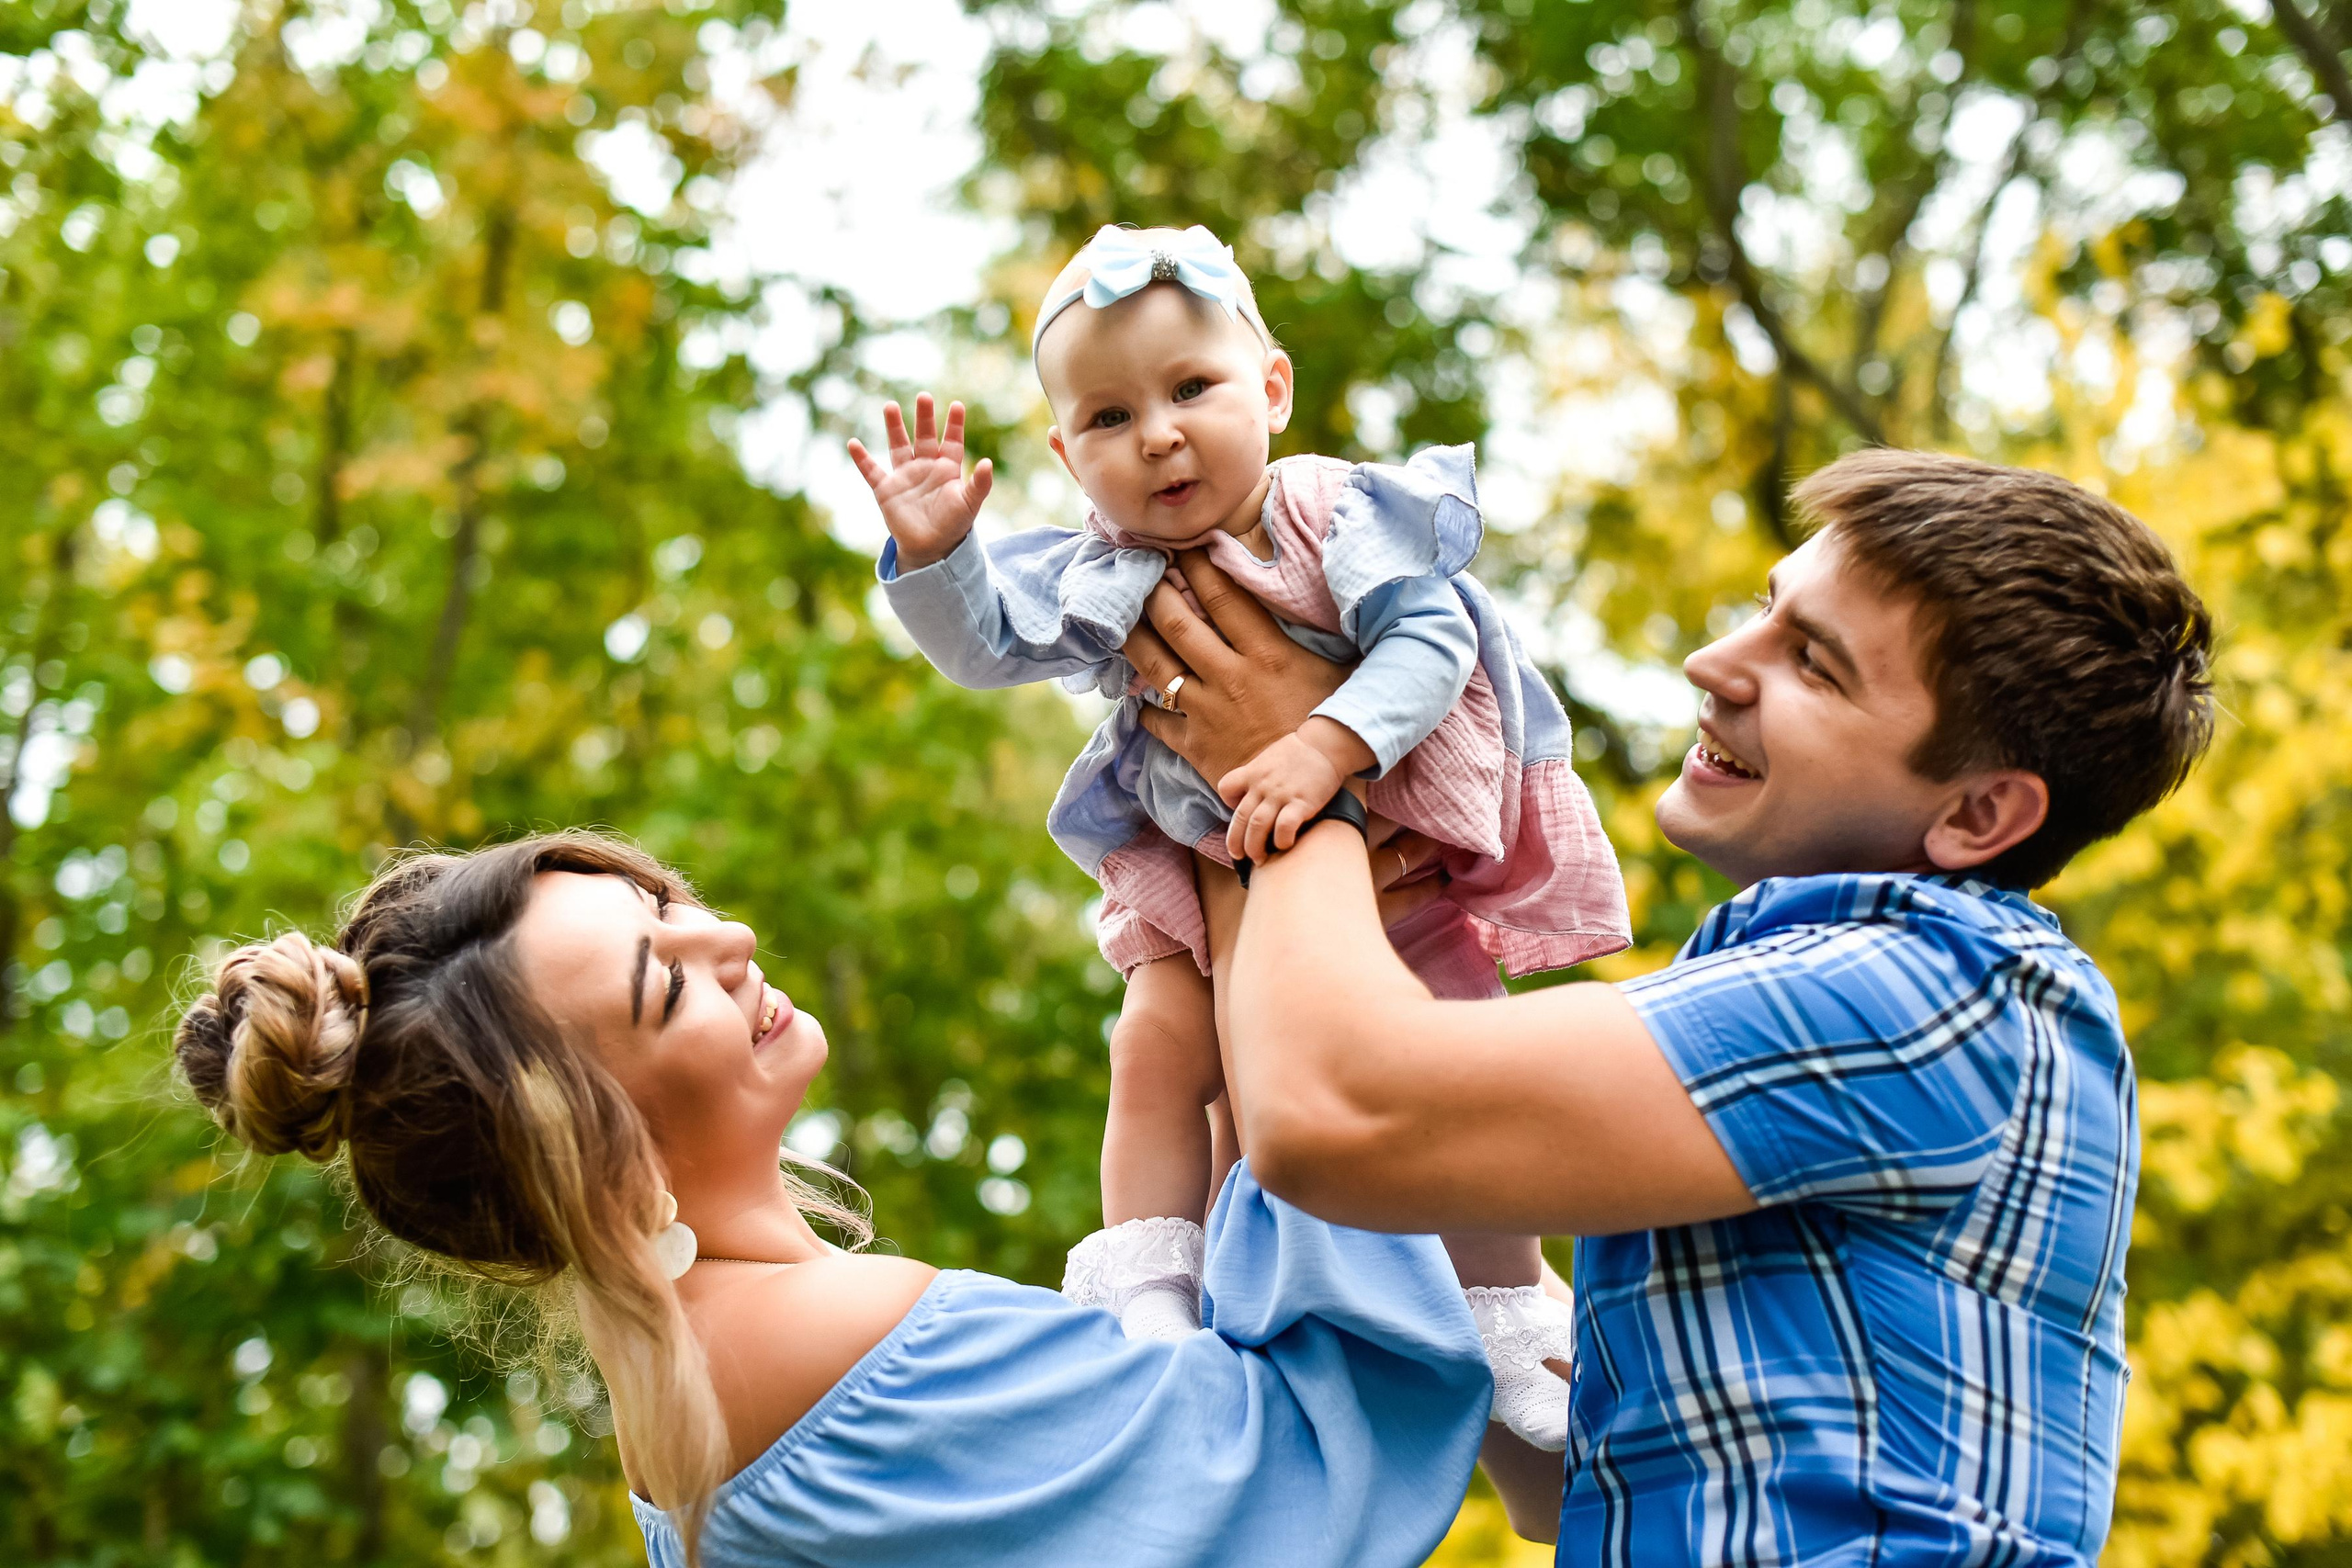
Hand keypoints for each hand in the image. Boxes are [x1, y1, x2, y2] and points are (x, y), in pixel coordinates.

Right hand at [846, 393, 992, 571]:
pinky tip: (853, 443)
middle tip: (924, 397)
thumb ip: (979, 484)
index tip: (957, 405)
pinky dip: (862, 459)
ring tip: (890, 406)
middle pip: (924, 436)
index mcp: (947, 468)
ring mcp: (905, 476)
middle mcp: (925, 466)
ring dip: (894, 427)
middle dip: (924, 418)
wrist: (931, 548)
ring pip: (899, 446)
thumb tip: (988, 463)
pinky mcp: (886, 490)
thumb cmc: (954, 524)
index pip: (952, 441)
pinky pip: (871, 471)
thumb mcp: (970, 504)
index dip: (954, 424)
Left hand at [1125, 549, 1352, 781]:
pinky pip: (1156, 719)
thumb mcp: (1336, 674)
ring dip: (1135, 639)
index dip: (1198, 566)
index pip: (1224, 596)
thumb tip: (1319, 605)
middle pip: (1178, 623)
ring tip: (1121, 620)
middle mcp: (1230, 676)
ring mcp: (1207, 711)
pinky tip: (1137, 696)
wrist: (1312, 794)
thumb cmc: (1332, 730)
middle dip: (1155, 593)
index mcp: (1267, 654)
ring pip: (1156, 665)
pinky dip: (1144, 706)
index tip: (1183, 548)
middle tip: (1141, 574)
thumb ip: (1317, 639)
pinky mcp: (1195, 744)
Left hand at [1222, 731, 1347, 863]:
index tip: (1236, 813)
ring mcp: (1281, 795)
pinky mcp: (1301, 803)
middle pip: (1240, 818)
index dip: (1227, 804)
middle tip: (1238, 856)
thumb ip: (1259, 774)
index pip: (1226, 788)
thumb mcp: (1270, 757)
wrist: (1325, 744)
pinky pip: (1284, 828)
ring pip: (1257, 827)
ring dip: (1254, 847)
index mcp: (1253, 772)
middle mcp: (1262, 785)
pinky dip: (1281, 841)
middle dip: (1236, 842)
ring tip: (1259, 859)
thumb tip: (1254, 793)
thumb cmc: (1300, 752)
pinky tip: (1285, 846)